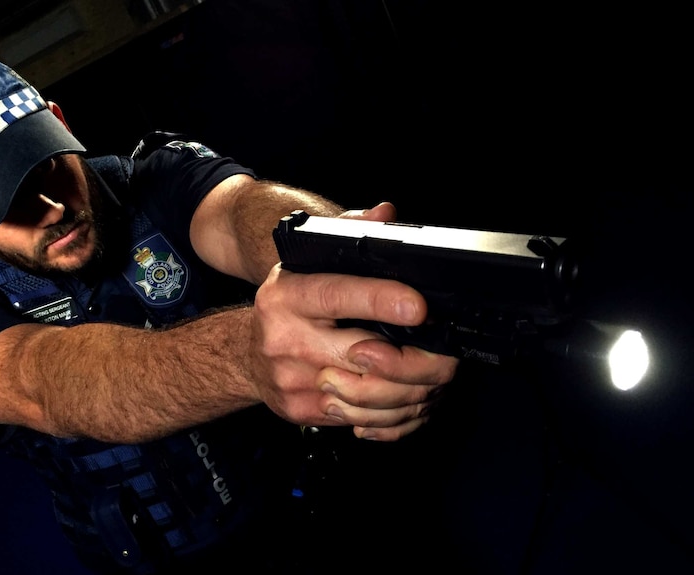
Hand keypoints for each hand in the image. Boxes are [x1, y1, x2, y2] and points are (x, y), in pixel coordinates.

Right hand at [250, 202, 458, 440]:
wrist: (245, 354)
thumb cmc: (288, 306)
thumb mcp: (308, 263)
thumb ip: (349, 233)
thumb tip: (385, 214)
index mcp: (288, 295)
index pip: (338, 294)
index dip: (382, 301)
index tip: (419, 307)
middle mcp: (286, 338)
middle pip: (364, 356)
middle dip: (417, 361)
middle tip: (448, 358)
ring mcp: (292, 379)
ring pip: (368, 396)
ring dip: (412, 394)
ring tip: (433, 383)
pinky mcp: (300, 409)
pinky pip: (358, 420)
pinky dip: (392, 417)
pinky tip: (407, 403)